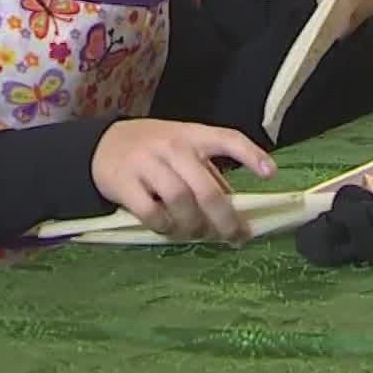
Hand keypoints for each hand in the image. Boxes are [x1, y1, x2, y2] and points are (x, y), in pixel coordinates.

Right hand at [90, 119, 276, 242]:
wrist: (102, 145)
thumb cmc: (154, 149)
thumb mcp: (182, 149)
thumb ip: (207, 174)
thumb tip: (236, 208)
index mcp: (194, 135)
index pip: (228, 138)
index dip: (251, 155)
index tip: (271, 174)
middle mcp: (173, 146)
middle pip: (207, 187)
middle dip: (225, 218)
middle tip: (234, 236)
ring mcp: (147, 163)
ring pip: (180, 201)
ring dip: (193, 225)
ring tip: (196, 233)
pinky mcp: (124, 182)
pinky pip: (150, 211)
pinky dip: (164, 226)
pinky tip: (168, 228)